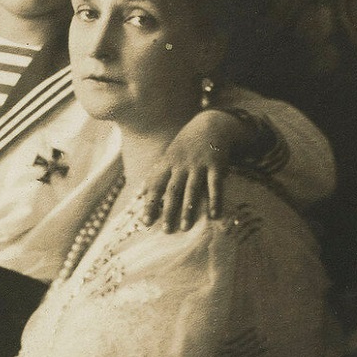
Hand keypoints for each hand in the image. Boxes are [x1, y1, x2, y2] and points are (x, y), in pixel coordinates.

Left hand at [141, 110, 252, 232]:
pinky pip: (215, 185)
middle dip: (168, 211)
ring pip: (192, 190)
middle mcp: (181, 165)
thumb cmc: (185, 146)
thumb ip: (156, 175)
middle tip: (166, 231)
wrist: (209, 125)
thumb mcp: (168, 157)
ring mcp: (198, 165)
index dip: (150, 204)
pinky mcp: (215, 165)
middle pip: (173, 191)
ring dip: (188, 209)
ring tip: (185, 227)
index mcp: (167, 164)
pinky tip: (214, 215)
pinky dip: (215, 200)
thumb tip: (140, 194)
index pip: (155, 186)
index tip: (146, 222)